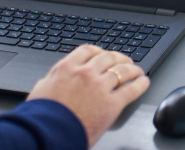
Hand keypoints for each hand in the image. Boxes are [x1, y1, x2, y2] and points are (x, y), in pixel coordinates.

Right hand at [28, 45, 148, 147]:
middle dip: (118, 58)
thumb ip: (50, 81)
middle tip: (123, 60)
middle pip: (108, 57)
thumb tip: (50, 80)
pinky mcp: (111, 104)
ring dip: (132, 69)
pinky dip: (140, 84)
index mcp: (68, 67)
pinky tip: (144, 82)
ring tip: (137, 70)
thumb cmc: (41, 117)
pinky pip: (131, 90)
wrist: (47, 133)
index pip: (88, 50)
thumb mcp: (40, 91)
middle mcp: (86, 73)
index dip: (98, 51)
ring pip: (123, 71)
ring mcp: (100, 87)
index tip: (102, 54)